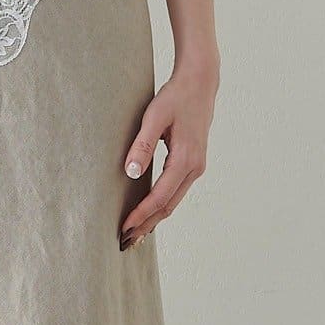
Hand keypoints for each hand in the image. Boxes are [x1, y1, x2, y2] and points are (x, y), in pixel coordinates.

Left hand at [119, 59, 218, 248]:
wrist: (200, 83)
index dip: (140, 215)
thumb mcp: (155, 116)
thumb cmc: (176, 96)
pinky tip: (150, 213)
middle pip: (167, 206)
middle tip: (125, 242)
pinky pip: (176, 192)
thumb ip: (142, 144)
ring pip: (173, 202)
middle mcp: (194, 168)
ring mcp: (196, 168)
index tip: (124, 228)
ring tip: (135, 233)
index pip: (159, 197)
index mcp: (185, 160)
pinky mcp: (193, 164)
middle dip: (146, 225)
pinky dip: (162, 206)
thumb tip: (130, 172)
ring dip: (154, 218)